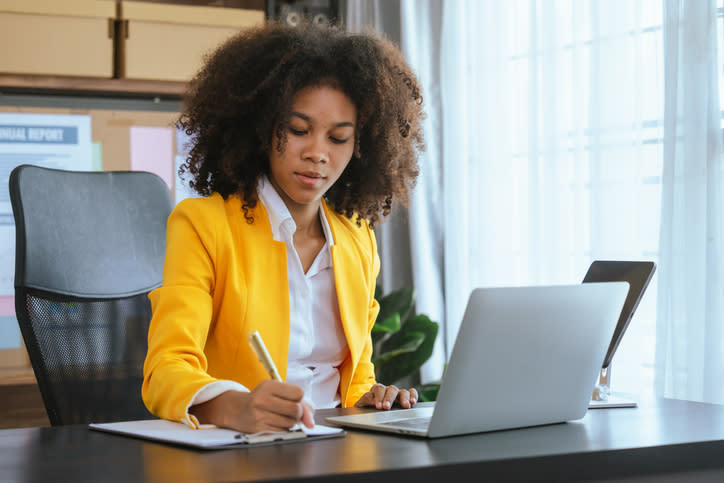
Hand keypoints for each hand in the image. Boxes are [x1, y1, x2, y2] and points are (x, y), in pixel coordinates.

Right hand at [190, 380, 314, 432]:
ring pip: (290, 423)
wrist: (234, 409)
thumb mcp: (275, 391)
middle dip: (299, 413)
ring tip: (281, 417)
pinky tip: (275, 423)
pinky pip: (282, 432)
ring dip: (291, 422)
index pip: (298, 392)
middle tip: (291, 412)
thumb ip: (297, 401)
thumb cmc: (260, 399)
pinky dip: (283, 429)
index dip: (300, 399)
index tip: (293, 399)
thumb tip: (311, 418)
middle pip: (296, 409)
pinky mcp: (257, 429)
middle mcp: (262, 399)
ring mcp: (259, 415)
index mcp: (269, 386)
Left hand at [354, 383, 417, 409]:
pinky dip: (413, 395)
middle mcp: (387, 390)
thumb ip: (364, 401)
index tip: (378, 406)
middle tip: (387, 407)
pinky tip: (413, 401)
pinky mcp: (404, 397)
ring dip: (404, 398)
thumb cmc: (366, 408)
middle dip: (389, 398)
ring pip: (402, 391)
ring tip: (405, 406)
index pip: (379, 389)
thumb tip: (369, 400)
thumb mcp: (361, 405)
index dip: (379, 397)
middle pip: (391, 389)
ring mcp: (397, 393)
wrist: (370, 410)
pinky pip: (411, 392)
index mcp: (376, 390)